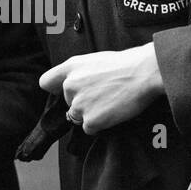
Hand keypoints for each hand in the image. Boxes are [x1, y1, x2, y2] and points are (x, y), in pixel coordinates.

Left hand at [40, 45, 162, 134]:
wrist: (144, 72)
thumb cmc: (126, 65)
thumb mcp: (95, 60)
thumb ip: (79, 72)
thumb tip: (73, 85)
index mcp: (71, 67)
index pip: (46, 82)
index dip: (55, 89)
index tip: (64, 92)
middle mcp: (70, 85)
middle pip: (67, 104)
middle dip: (82, 104)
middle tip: (103, 96)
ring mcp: (79, 104)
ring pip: (77, 117)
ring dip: (91, 115)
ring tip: (109, 103)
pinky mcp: (90, 120)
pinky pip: (89, 129)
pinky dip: (100, 125)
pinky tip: (112, 112)